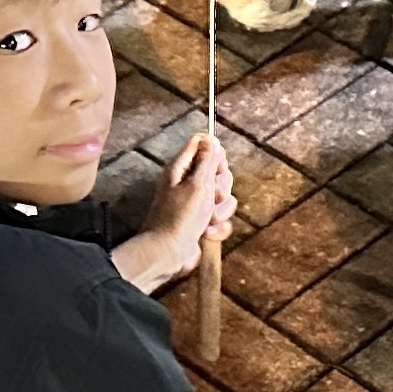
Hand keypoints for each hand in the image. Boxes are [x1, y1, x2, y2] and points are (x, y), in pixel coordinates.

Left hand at [110, 129, 236, 289]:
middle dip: (221, 187)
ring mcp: (196, 204)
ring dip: (220, 210)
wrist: (168, 253)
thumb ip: (207, 161)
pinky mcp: (202, 222)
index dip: (215, 153)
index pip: (202, 145)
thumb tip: (211, 138)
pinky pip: (222, 219)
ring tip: (207, 219)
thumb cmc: (179, 217)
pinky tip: (206, 233)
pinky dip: (217, 228)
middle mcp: (188, 183)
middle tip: (212, 196)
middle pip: (218, 172)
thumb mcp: (197, 185)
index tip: (218, 168)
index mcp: (181, 169)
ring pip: (224, 198)